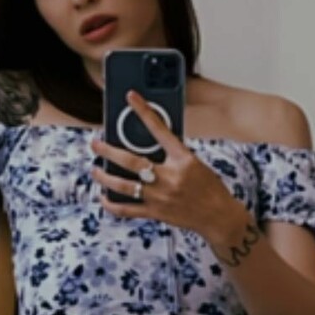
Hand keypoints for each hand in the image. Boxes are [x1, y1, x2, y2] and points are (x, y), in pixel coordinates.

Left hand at [88, 90, 246, 243]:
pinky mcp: (156, 213)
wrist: (219, 216)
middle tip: (95, 143)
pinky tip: (104, 197)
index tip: (131, 97)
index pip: (160, 130)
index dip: (144, 111)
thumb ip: (172, 155)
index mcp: (182, 160)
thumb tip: (147, 147)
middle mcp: (169, 177)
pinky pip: (127, 210)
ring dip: (105, 177)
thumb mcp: (194, 164)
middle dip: (108, 151)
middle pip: (131, 161)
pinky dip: (112, 204)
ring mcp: (160, 197)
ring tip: (95, 169)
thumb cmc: (209, 188)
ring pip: (124, 186)